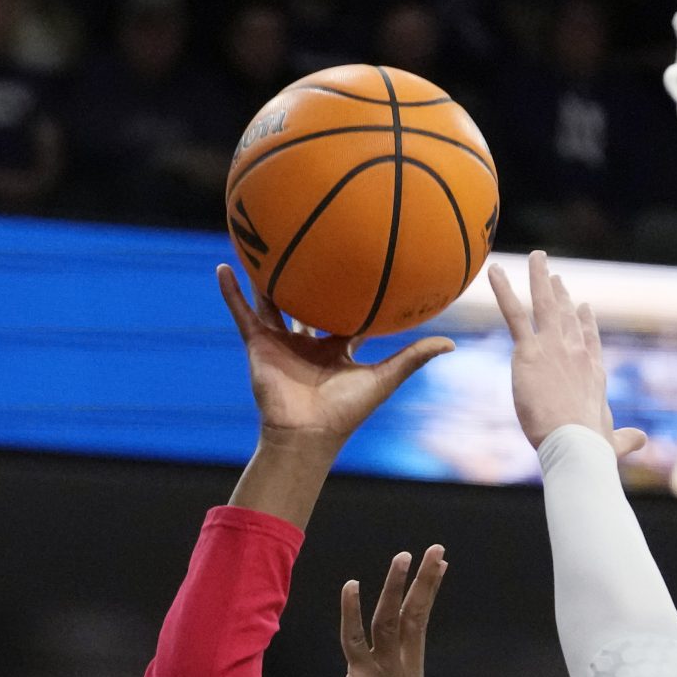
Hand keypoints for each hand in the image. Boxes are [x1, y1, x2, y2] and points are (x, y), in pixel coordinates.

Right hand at [219, 264, 452, 451]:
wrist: (307, 434)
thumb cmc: (346, 412)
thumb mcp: (384, 378)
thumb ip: (414, 358)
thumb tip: (452, 343)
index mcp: (336, 348)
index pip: (346, 314)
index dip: (353, 292)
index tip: (360, 263)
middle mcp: (308, 341)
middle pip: (307, 302)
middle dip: (308, 278)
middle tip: (312, 242)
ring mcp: (281, 341)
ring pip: (272, 301)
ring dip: (265, 276)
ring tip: (260, 243)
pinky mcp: (258, 344)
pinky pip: (242, 313)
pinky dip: (231, 293)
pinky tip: (224, 265)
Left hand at [305, 546, 446, 676]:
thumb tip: (366, 658)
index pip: (420, 625)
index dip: (427, 593)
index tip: (437, 564)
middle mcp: (405, 675)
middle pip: (417, 618)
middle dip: (427, 581)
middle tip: (436, 549)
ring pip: (393, 623)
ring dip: (397, 587)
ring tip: (403, 557)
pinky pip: (356, 640)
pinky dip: (353, 611)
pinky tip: (351, 585)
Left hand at [488, 250, 622, 451]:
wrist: (578, 443)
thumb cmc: (593, 447)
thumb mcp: (613, 441)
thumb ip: (625, 439)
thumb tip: (642, 441)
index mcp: (593, 373)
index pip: (588, 340)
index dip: (585, 322)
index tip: (582, 306)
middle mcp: (576, 353)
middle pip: (567, 316)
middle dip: (560, 294)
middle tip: (555, 276)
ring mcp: (554, 347)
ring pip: (544, 304)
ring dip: (539, 277)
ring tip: (535, 257)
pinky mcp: (529, 351)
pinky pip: (514, 314)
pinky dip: (503, 291)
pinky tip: (495, 272)